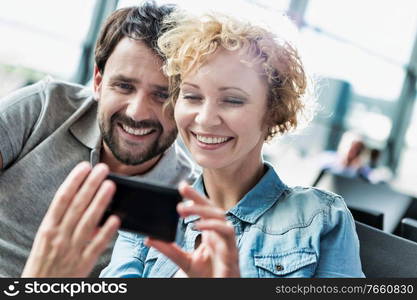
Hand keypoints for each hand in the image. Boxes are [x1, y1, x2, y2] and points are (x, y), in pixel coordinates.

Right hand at [22, 162, 120, 276]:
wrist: (39, 292)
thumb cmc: (44, 262)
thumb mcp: (46, 240)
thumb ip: (63, 222)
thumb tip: (84, 203)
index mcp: (47, 229)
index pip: (61, 199)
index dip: (74, 181)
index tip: (84, 166)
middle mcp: (59, 237)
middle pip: (77, 206)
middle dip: (90, 185)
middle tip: (103, 169)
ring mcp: (71, 250)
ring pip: (88, 222)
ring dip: (100, 202)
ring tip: (111, 186)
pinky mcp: (83, 264)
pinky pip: (97, 246)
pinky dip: (106, 232)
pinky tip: (116, 219)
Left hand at [145, 182, 239, 277]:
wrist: (217, 290)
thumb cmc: (206, 276)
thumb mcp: (183, 261)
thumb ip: (168, 250)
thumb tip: (149, 238)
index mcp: (211, 234)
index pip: (204, 209)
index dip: (195, 197)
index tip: (181, 186)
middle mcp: (220, 234)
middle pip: (213, 208)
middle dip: (198, 196)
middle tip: (182, 188)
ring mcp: (227, 241)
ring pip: (221, 216)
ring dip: (202, 209)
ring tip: (183, 208)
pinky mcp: (231, 251)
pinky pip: (227, 231)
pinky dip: (213, 225)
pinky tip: (198, 224)